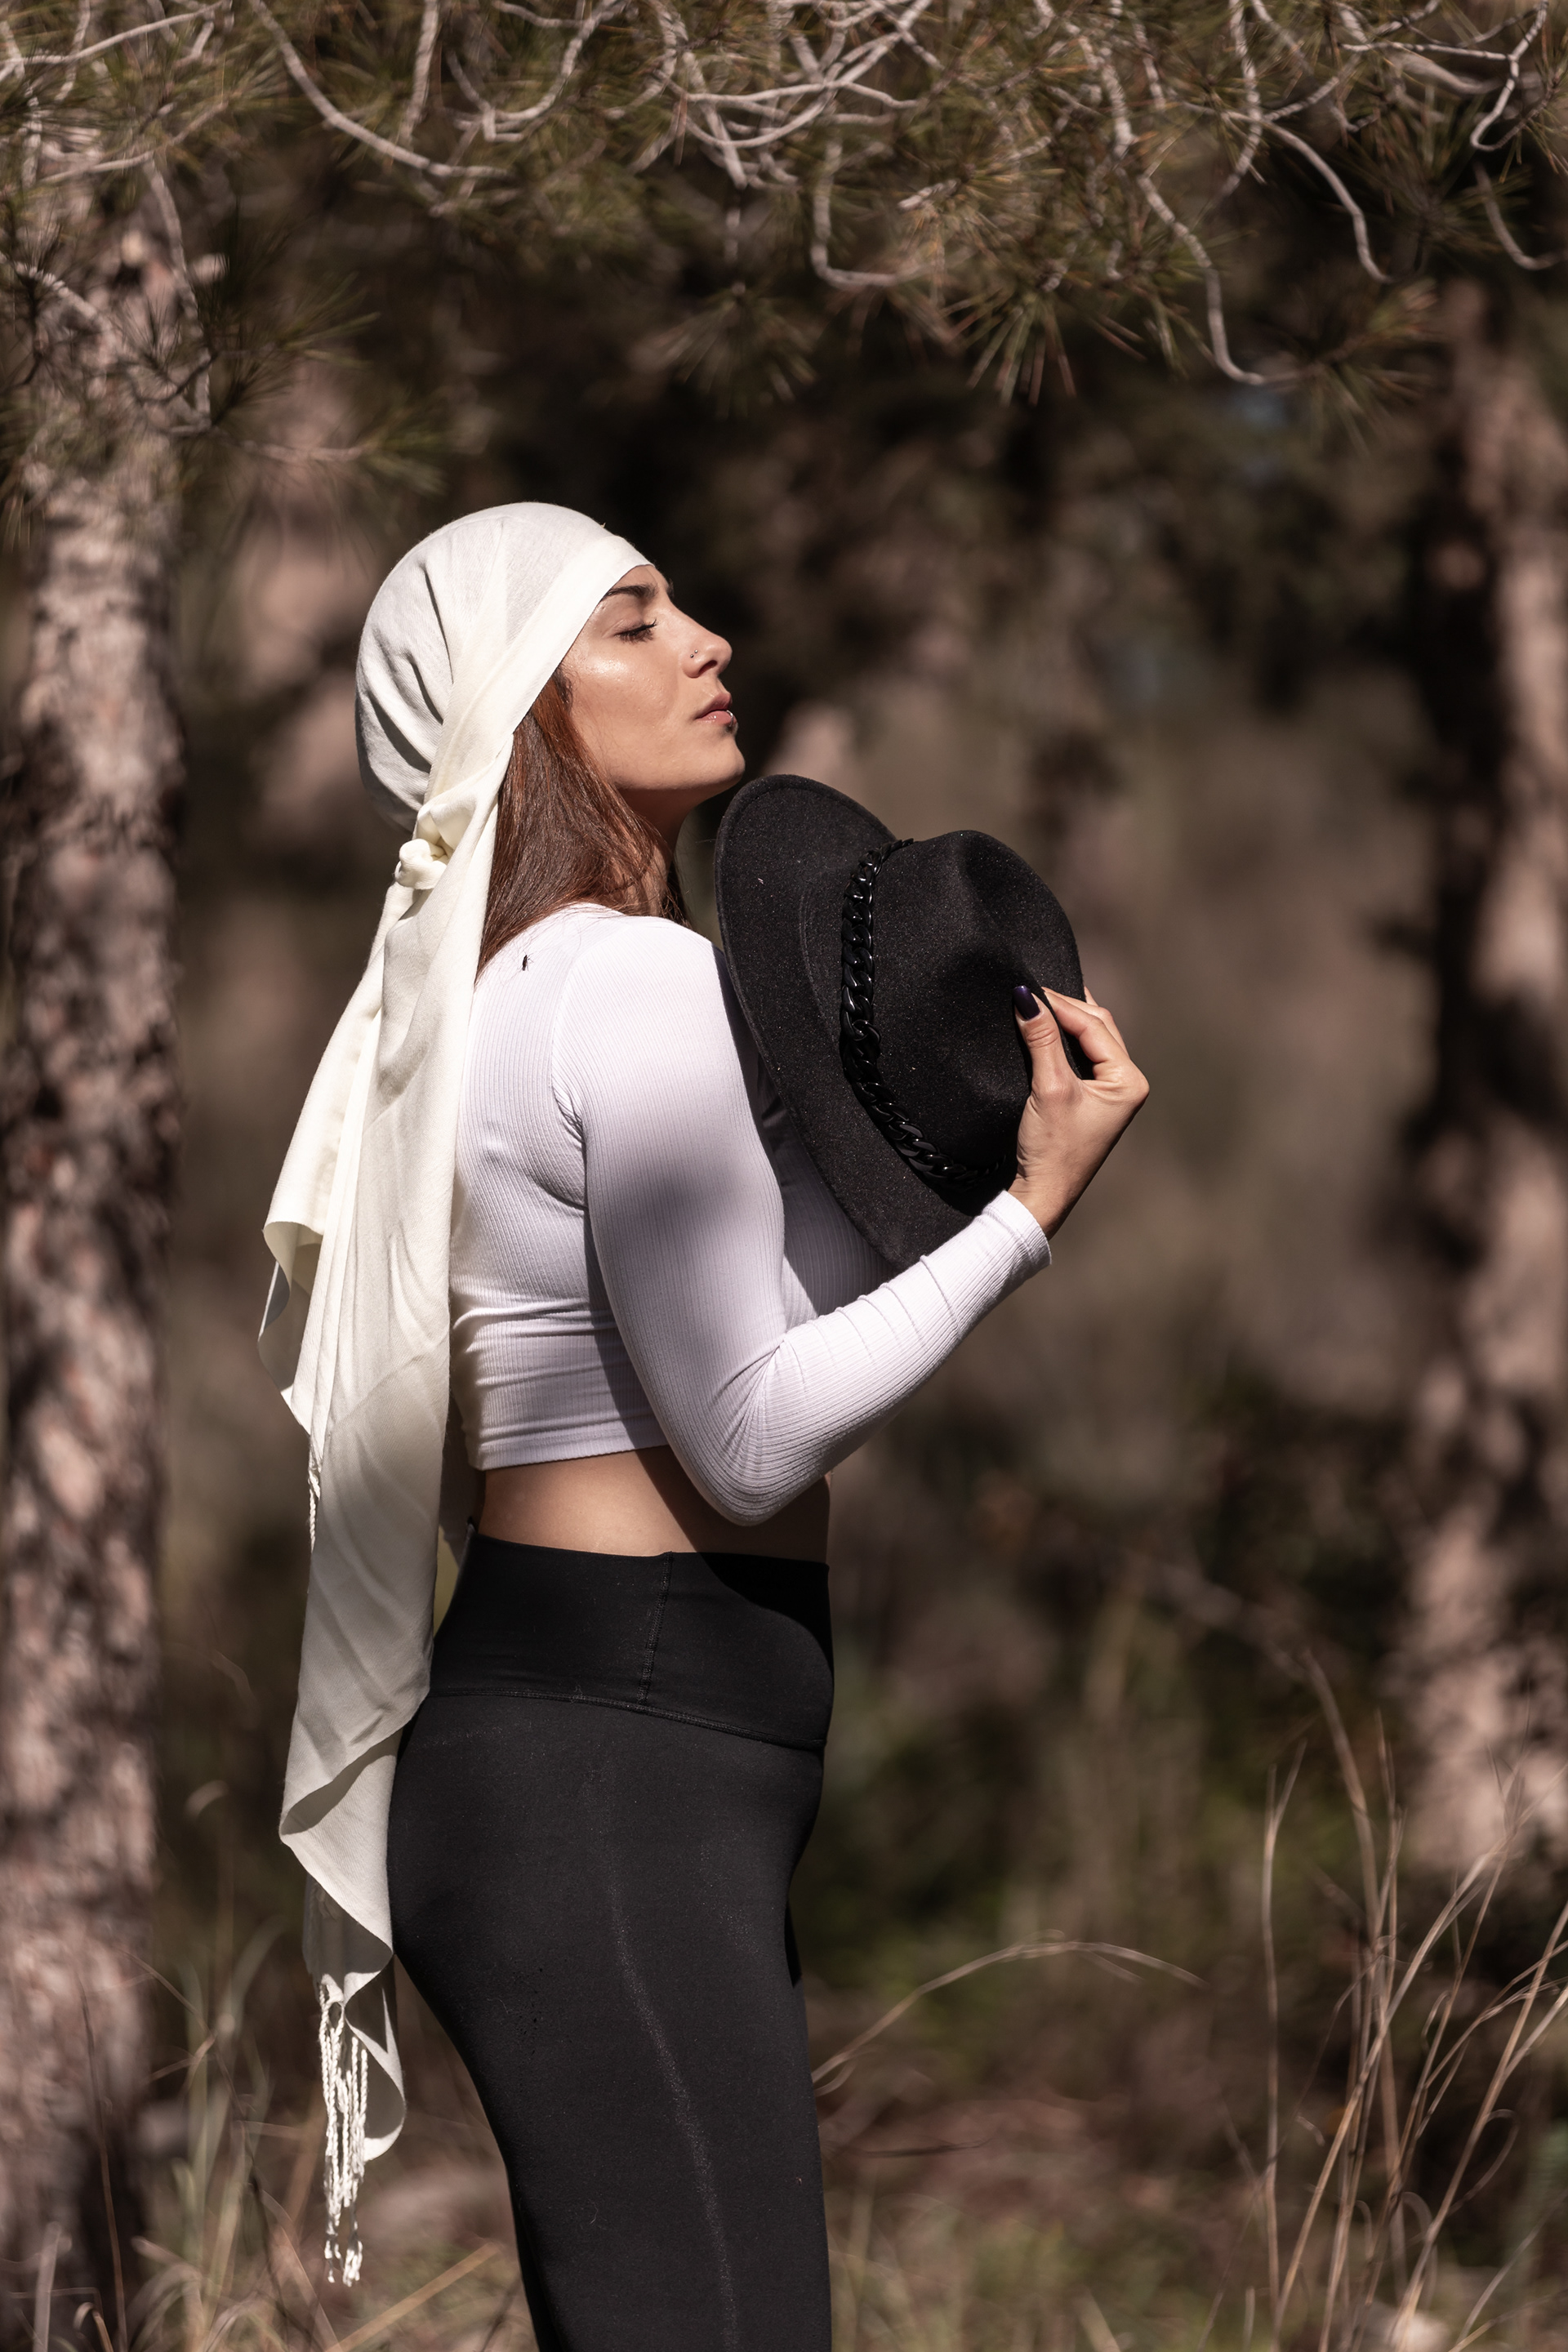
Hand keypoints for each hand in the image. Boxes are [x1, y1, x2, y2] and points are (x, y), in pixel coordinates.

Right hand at [1008, 984, 1147, 1237]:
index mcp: (1129, 1081)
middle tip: (1030, 992)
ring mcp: (1110, 1092)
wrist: (1042, 1195)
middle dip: (1065, 1008)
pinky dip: (1062, 1040)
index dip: (1061, 1005)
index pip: (1094, 1026)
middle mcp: (1126, 1084)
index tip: (1028, 989)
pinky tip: (1045, 1028)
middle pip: (1097, 1027)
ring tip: (1036, 1004)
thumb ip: (1041, 1039)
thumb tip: (1026, 997)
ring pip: (1089, 1040)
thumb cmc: (1052, 1151)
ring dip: (1064, 1022)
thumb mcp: (1049, 1088)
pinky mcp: (1090, 1100)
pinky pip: (1080, 1057)